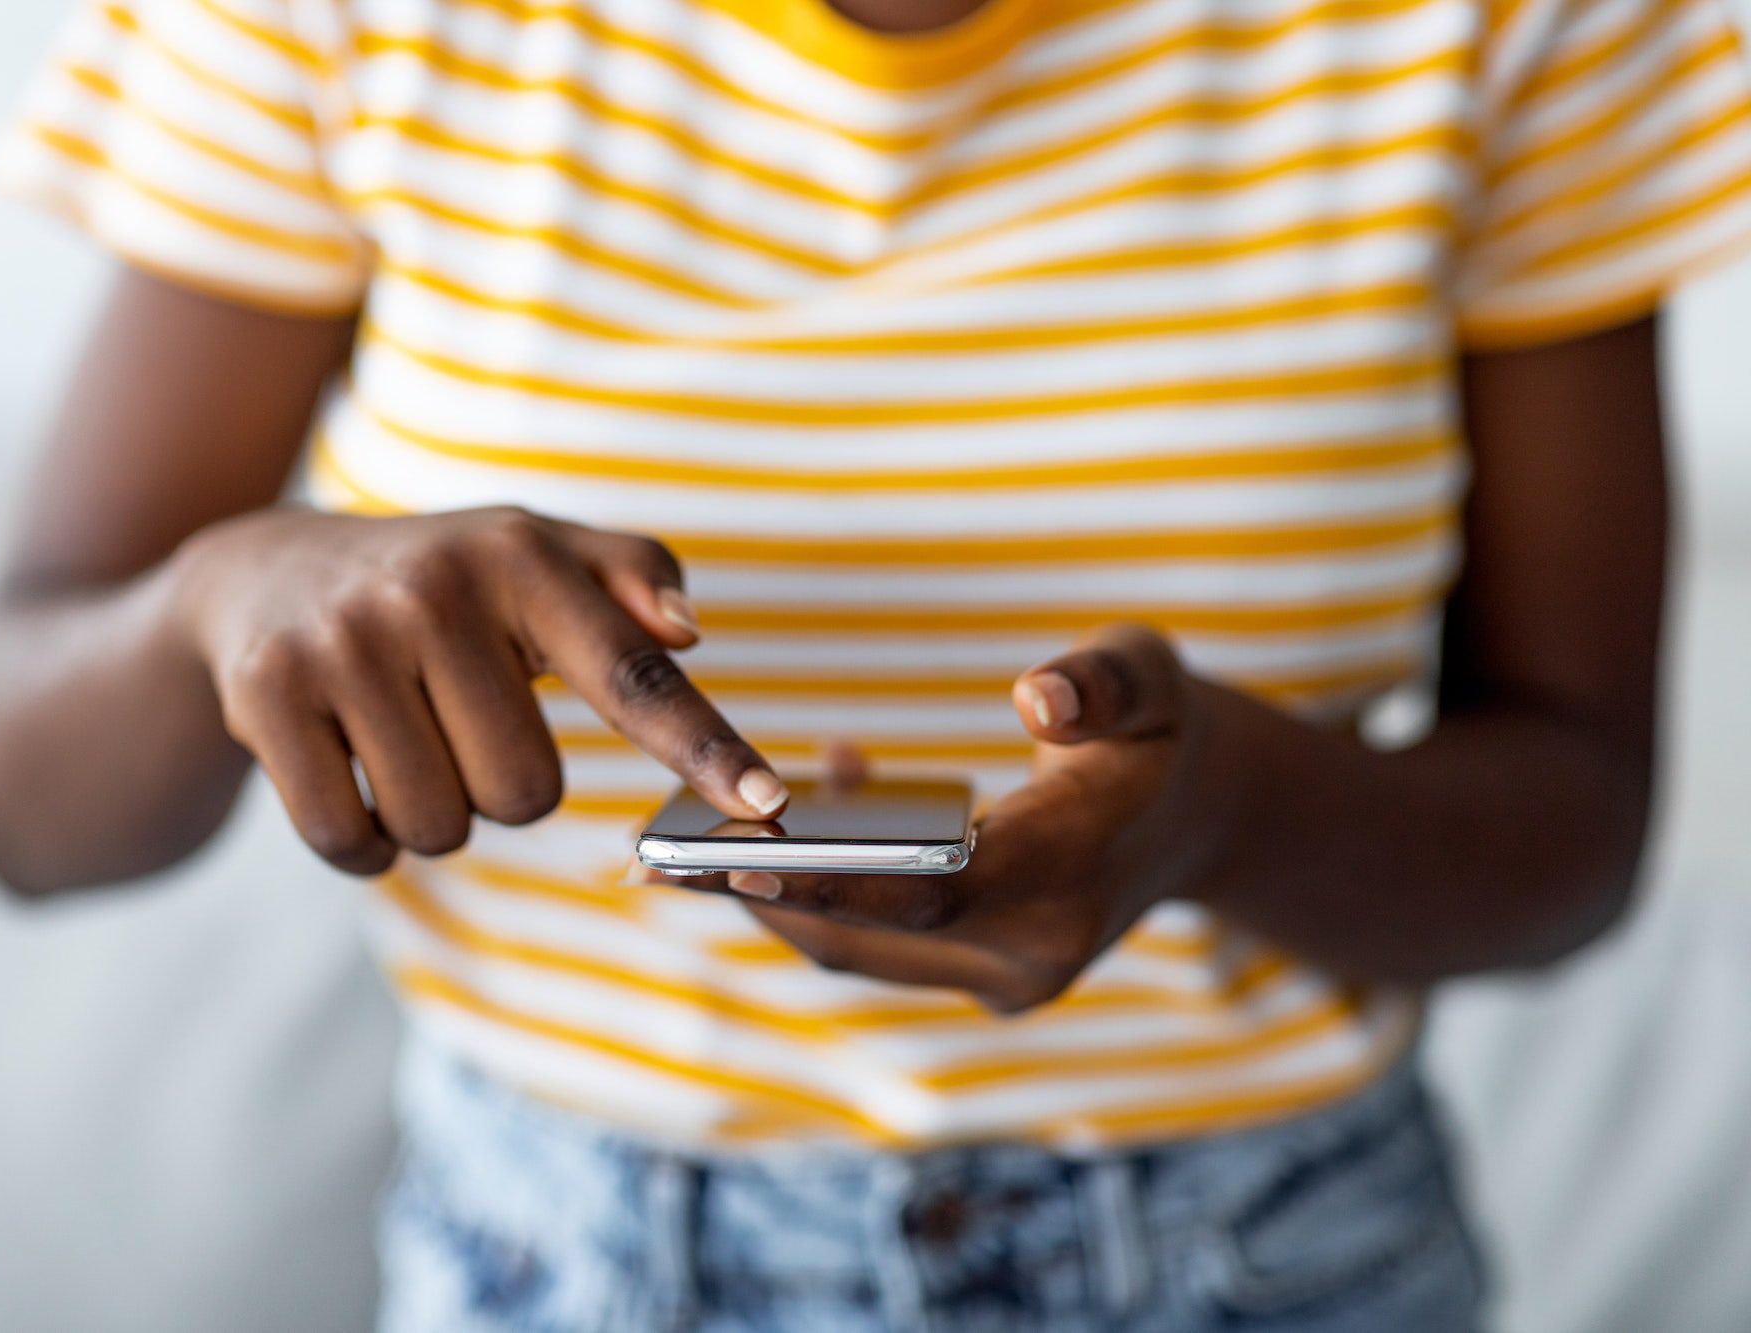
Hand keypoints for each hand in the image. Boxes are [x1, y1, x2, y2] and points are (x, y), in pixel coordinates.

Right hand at [167, 506, 785, 872]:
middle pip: (527, 794)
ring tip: (402, 738)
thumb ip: (632, 578)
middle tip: (460, 724)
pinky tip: (348, 770)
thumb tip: (687, 628)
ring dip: (432, 815)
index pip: (633, 672)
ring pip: (440, 827)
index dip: (703, 746)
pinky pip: (353, 840)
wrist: (262, 572)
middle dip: (503, 786)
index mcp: (520, 556)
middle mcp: (433, 591)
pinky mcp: (267, 695)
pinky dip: (363, 840)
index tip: (766, 807)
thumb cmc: (443, 584)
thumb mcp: (539, 556)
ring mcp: (343, 643)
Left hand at [709, 625, 1216, 1013]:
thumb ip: (1103, 685)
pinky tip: (769, 828)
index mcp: (1074, 879)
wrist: (1196, 812)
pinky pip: (875, 936)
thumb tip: (1039, 698)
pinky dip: (815, 892)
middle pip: (875, 934)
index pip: (935, 891)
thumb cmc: (1162, 728)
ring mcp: (1001, 974)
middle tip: (657, 858)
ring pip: (860, 946)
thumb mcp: (1152, 675)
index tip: (741, 860)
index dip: (837, 879)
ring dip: (772, 901)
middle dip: (766, 897)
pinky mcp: (973, 970)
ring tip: (669, 854)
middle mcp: (1032, 952)